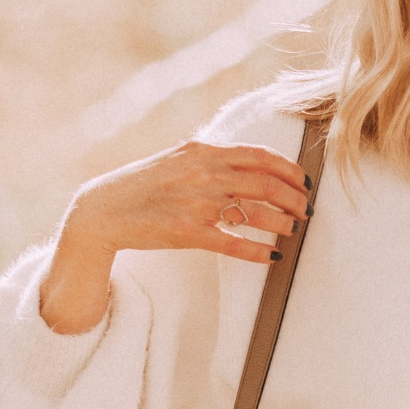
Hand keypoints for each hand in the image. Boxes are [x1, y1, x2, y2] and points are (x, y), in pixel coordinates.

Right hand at [39, 138, 312, 333]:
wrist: (103, 209)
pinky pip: (234, 245)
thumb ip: (209, 158)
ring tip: (292, 231)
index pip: (259, 156)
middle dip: (294, 199)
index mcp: (202, 151)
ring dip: (282, 224)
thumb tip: (246, 163)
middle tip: (305, 210)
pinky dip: (258, 252)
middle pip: (266, 184)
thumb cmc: (142, 185)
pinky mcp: (188, 233)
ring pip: (256, 214)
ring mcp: (196, 204)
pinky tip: (272, 257)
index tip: (303, 182)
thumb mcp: (176, 159)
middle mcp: (202, 174)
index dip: (289, 170)